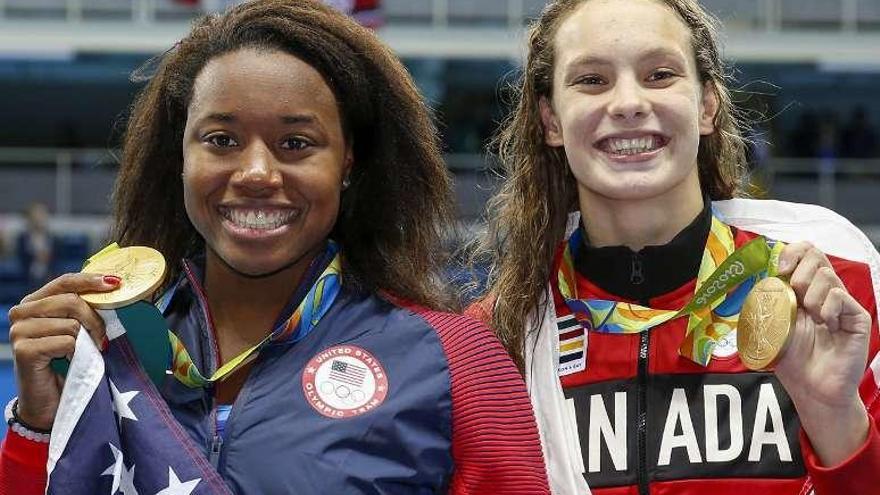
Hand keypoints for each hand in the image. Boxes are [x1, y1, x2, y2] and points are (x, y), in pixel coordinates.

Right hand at [8, 273, 119, 430]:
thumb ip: (83, 308)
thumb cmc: (67, 363)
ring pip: (71, 323)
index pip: (65, 281)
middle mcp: (21, 312)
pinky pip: (66, 342)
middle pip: (71, 301)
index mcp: (34, 302)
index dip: (91, 280)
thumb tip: (113, 285)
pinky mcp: (24, 350)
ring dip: (87, 340)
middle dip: (95, 319)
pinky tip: (69, 361)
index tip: (116, 283)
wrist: (51, 402)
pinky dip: (76, 353)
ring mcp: (19, 331)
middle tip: (102, 338)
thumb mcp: (77, 329)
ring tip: (83, 353)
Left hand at [773, 242, 871, 465]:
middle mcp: (824, 292)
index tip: (781, 268)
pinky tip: (826, 324)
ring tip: (811, 318)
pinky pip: (839, 295)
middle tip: (795, 298)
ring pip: (826, 274)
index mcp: (804, 290)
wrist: (812, 388)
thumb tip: (765, 273)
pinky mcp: (857, 316)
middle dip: (799, 272)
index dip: (792, 252)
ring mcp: (842, 303)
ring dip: (810, 296)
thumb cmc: (793, 359)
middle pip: (816, 255)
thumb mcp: (773, 323)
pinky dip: (826, 308)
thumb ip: (770, 298)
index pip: (804, 252)